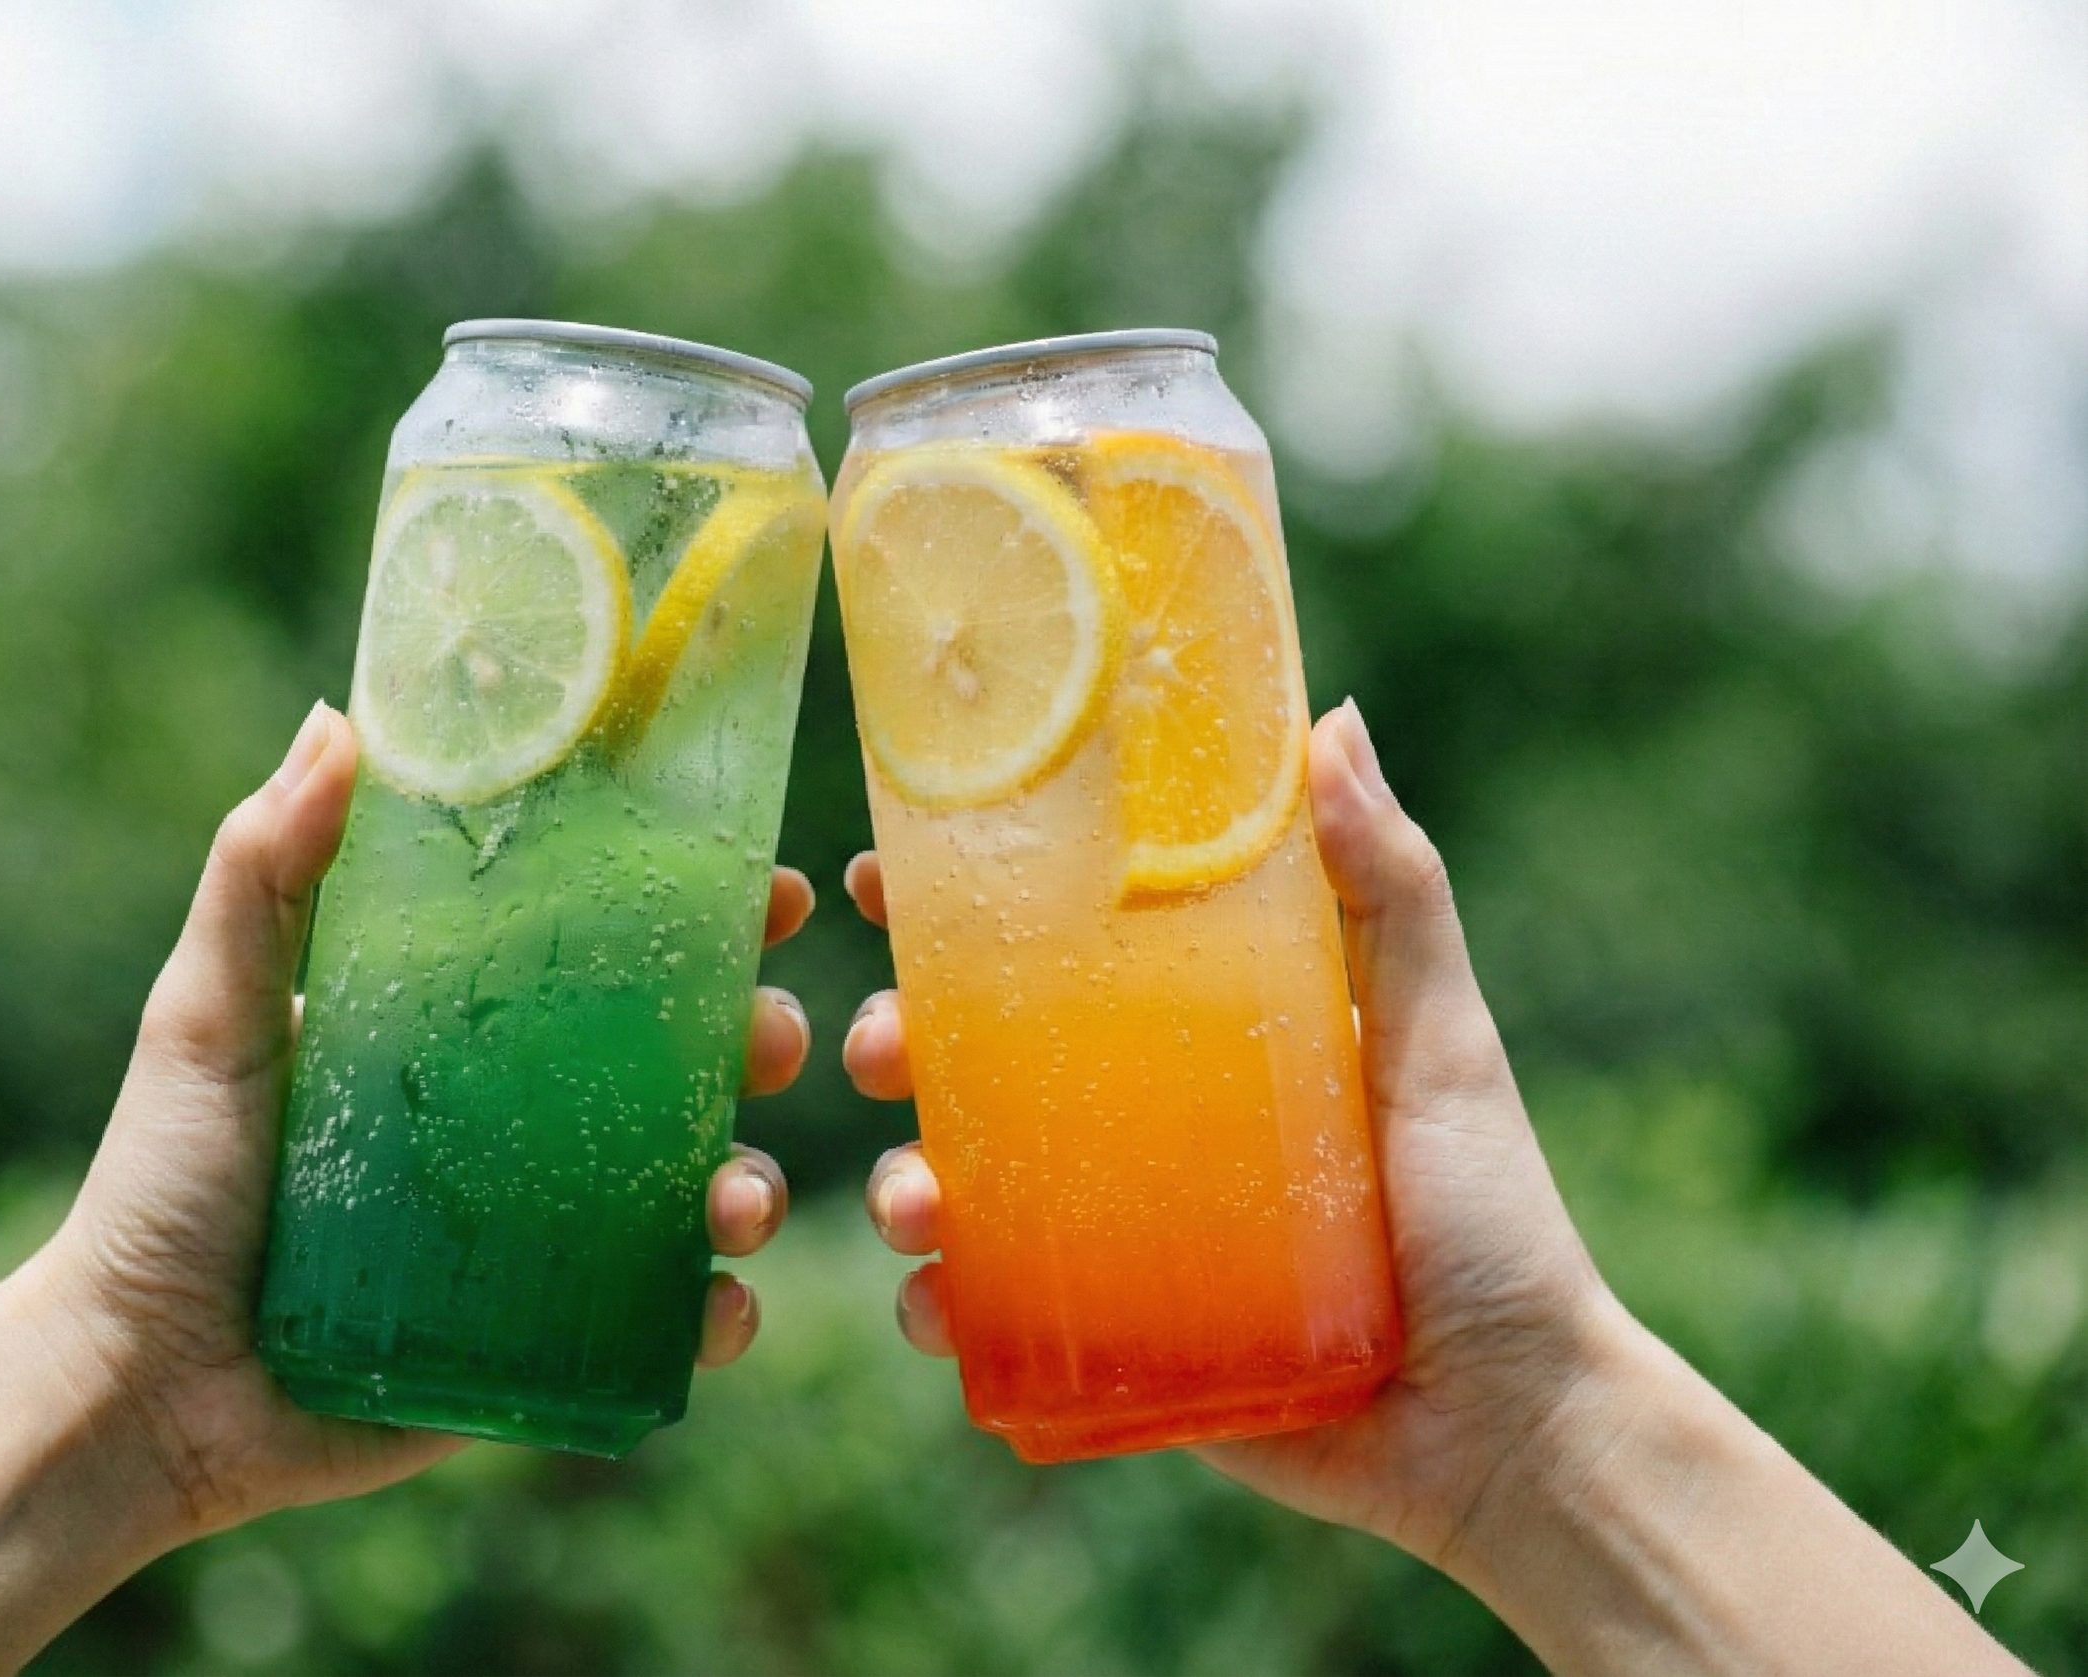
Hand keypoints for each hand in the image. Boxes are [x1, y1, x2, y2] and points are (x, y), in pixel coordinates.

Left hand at [40, 701, 811, 1539]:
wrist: (137, 1386)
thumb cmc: (164, 1184)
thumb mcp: (209, 1012)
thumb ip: (264, 872)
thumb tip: (341, 719)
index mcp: (462, 1029)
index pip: (606, 949)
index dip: (700, 911)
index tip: (766, 883)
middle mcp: (520, 1122)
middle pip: (682, 1063)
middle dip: (758, 1039)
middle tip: (776, 1037)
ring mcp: (543, 1237)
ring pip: (693, 1190)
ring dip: (751, 1182)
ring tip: (739, 1197)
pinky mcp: (544, 1345)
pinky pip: (661, 1326)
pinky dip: (715, 1315)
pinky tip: (720, 1306)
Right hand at [848, 699, 1618, 1566]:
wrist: (1507, 1427)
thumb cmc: (1490, 1220)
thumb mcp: (1439, 1041)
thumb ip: (1393, 893)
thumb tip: (1329, 724)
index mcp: (1205, 1034)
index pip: (1061, 945)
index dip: (963, 905)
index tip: (885, 870)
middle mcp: (1146, 1125)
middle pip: (980, 1062)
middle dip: (898, 1042)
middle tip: (876, 1047)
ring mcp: (1120, 1237)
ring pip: (965, 1187)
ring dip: (902, 1179)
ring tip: (911, 1197)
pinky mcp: (1115, 1345)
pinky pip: (996, 1318)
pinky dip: (942, 1304)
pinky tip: (933, 1298)